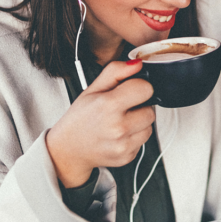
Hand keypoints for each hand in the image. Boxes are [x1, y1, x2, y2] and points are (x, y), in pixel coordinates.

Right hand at [46, 60, 154, 187]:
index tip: (129, 91)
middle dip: (139, 107)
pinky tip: (119, 135)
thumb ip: (116, 72)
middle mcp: (118, 127)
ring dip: (139, 122)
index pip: (146, 89)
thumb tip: (137, 64)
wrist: (69, 149)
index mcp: (108, 106)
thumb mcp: (92, 89)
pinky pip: (143, 141)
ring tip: (119, 122)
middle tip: (121, 109)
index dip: (138, 87)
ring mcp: (123, 145)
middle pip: (151, 110)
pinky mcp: (128, 157)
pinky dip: (134, 136)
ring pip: (149, 126)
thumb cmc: (80, 118)